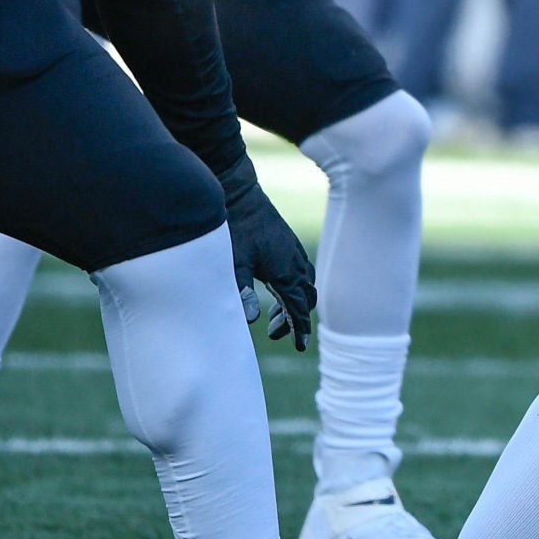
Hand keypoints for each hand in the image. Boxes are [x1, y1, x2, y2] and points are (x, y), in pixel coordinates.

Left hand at [221, 162, 314, 349]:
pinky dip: (293, 286)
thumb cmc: (234, 228)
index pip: (299, 307)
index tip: (300, 346)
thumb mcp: (233, 263)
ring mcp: (293, 250)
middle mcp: (295, 262)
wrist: (239, 192)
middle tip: (274, 333)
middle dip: (294, 318)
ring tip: (273, 315)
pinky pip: (300, 271)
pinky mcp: (286, 242)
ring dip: (293, 303)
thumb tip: (250, 321)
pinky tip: (276, 286)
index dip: (300, 328)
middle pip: (305, 298)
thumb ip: (241, 291)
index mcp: (286, 271)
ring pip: (304, 284)